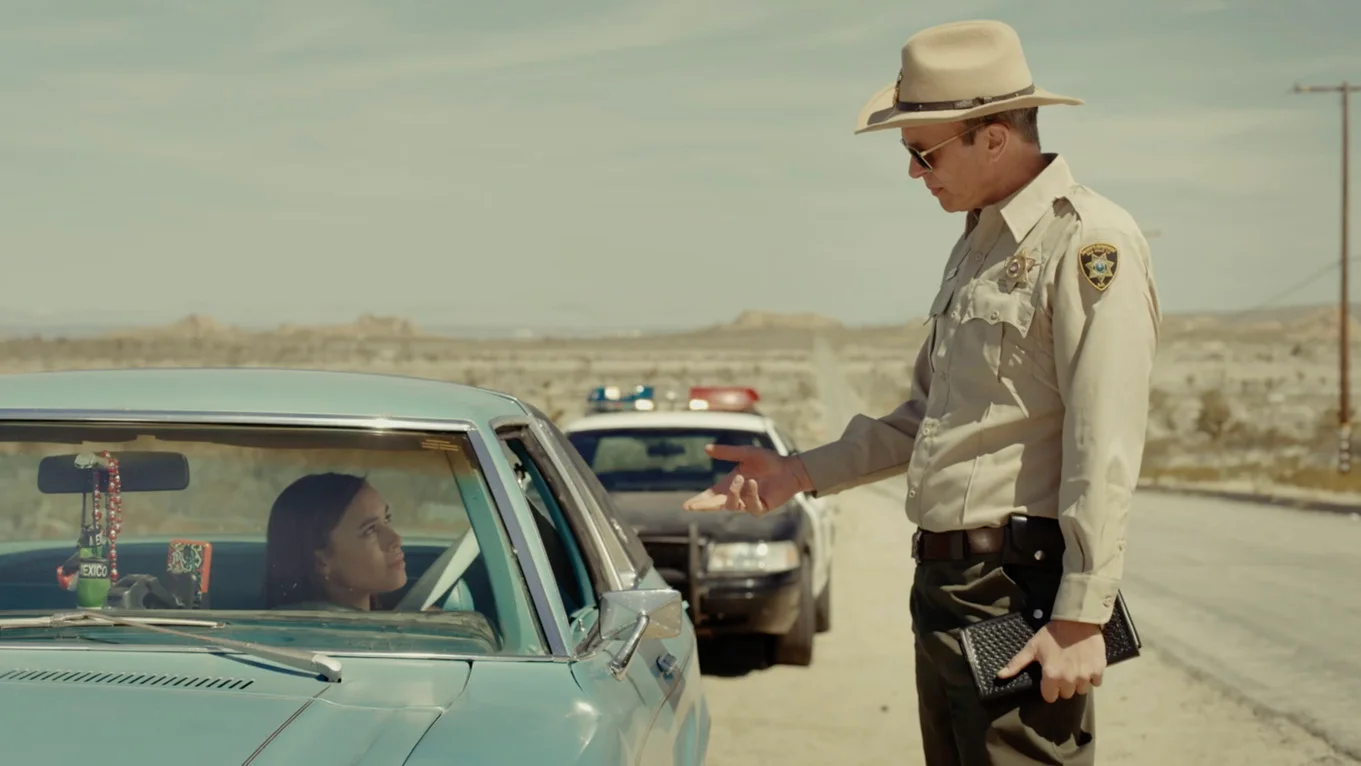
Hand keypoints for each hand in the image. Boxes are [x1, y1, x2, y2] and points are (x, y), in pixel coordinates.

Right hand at [681, 444, 811, 514]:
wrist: (790, 468)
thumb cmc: (768, 460)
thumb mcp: (745, 453)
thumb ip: (727, 452)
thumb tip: (706, 449)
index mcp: (730, 484)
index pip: (711, 495)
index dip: (700, 501)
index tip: (687, 505)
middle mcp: (737, 495)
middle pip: (716, 505)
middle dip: (704, 506)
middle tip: (692, 506)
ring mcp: (748, 503)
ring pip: (732, 505)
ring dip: (734, 493)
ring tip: (741, 478)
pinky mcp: (761, 507)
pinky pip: (751, 506)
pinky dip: (750, 494)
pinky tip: (753, 483)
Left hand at [996, 619, 1105, 702]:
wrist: (1076, 620)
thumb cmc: (1051, 634)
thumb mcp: (1031, 647)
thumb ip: (1016, 664)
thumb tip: (999, 676)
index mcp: (1051, 676)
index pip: (1050, 697)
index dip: (1048, 688)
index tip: (1049, 678)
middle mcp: (1069, 680)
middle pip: (1066, 694)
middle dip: (1063, 685)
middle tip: (1062, 669)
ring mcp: (1085, 676)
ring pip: (1081, 690)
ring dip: (1078, 682)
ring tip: (1074, 666)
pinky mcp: (1098, 670)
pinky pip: (1096, 682)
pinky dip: (1092, 676)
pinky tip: (1086, 664)